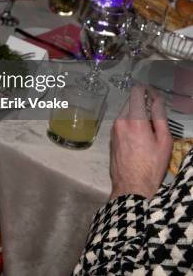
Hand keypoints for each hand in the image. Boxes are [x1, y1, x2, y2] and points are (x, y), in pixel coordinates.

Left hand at [109, 85, 172, 199]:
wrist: (132, 186)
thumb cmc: (151, 165)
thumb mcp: (164, 141)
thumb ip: (160, 117)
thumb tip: (157, 100)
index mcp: (134, 119)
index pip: (136, 92)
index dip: (146, 89)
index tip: (154, 93)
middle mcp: (120, 121)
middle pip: (131, 102)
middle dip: (143, 104)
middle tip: (156, 114)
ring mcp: (113, 129)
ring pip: (125, 113)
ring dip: (137, 115)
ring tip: (150, 129)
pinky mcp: (111, 137)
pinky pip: (121, 123)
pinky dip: (130, 124)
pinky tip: (140, 137)